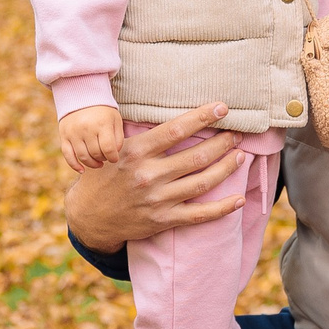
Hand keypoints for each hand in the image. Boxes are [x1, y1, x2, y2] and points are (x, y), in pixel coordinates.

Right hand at [57, 106, 122, 171]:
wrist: (81, 97)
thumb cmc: (102, 112)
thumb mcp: (115, 120)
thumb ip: (118, 138)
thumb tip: (114, 155)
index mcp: (102, 124)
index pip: (108, 149)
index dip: (113, 157)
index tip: (114, 158)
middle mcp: (86, 128)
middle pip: (96, 154)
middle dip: (103, 159)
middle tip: (105, 157)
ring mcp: (73, 133)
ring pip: (83, 157)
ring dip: (92, 164)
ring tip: (98, 163)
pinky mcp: (64, 136)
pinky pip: (68, 155)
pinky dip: (74, 165)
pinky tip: (82, 170)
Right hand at [63, 102, 246, 251]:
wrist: (89, 216)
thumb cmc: (104, 174)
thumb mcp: (113, 148)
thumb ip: (140, 134)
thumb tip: (171, 113)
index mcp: (135, 151)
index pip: (176, 129)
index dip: (203, 117)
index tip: (223, 108)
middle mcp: (148, 175)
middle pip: (197, 155)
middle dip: (223, 142)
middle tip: (238, 134)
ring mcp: (157, 199)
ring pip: (203, 182)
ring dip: (226, 167)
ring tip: (240, 156)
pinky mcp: (163, 220)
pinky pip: (200, 214)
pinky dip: (223, 208)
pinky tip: (239, 199)